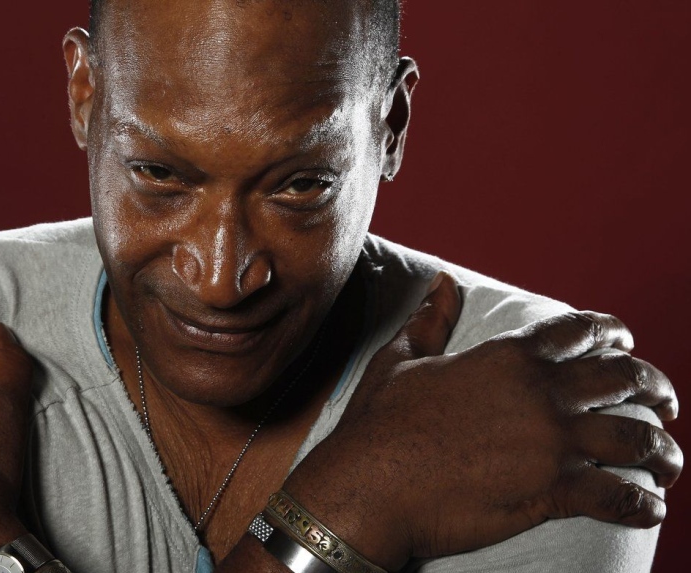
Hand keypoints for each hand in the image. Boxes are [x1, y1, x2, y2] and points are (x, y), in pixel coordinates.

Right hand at [284, 272, 681, 569]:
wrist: (369, 485)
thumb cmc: (379, 424)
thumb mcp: (400, 360)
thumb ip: (430, 320)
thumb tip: (442, 282)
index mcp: (510, 358)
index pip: (582, 332)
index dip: (614, 332)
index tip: (626, 341)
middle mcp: (542, 395)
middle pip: (627, 379)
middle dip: (655, 387)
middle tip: (663, 401)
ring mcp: (552, 445)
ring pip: (637, 440)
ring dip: (661, 452)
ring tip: (665, 462)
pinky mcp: (551, 492)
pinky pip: (619, 497)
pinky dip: (643, 505)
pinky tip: (650, 508)